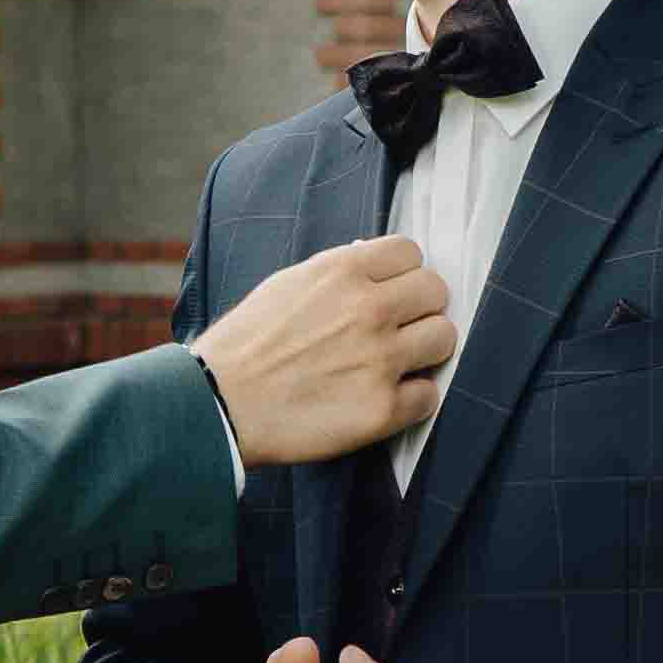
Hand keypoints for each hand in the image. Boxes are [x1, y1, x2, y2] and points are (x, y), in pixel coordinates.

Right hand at [193, 237, 455, 467]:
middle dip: (419, 309)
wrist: (219, 403)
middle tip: (399, 328)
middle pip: (436, 292)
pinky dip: (411, 399)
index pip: (411, 253)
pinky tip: (382, 398)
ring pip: (443, 339)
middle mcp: (370, 309)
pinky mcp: (382, 408)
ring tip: (394, 363)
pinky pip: (429, 395)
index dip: (403, 274)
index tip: (393, 292)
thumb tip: (376, 272)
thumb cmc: (246, 345)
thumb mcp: (288, 283)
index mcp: (344, 271)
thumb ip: (338, 274)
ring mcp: (380, 359)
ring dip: (424, 351)